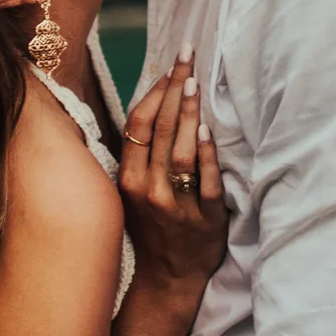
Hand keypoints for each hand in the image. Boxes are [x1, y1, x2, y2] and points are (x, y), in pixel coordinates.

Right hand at [117, 50, 227, 293]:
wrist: (168, 279)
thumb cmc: (151, 229)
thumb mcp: (132, 193)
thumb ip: (139, 156)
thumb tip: (152, 104)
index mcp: (128, 181)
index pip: (137, 125)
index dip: (154, 91)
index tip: (169, 65)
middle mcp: (149, 191)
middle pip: (159, 130)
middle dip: (175, 88)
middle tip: (188, 56)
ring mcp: (177, 207)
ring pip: (180, 152)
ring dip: (187, 114)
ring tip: (196, 82)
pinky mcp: (206, 221)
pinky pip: (206, 183)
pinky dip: (205, 156)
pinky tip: (206, 131)